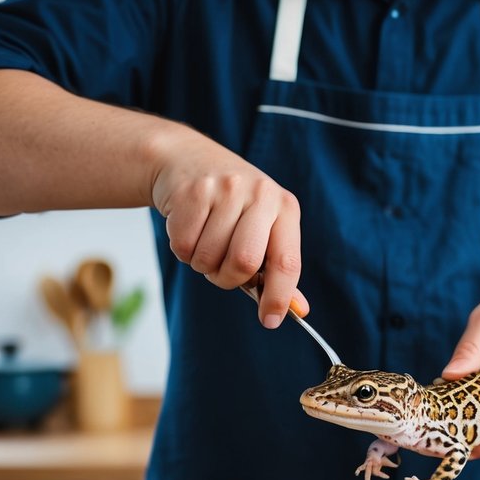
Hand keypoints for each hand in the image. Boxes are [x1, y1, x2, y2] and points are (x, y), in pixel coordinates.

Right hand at [150, 129, 307, 326]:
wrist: (187, 159)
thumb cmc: (233, 205)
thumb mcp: (263, 227)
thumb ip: (277, 268)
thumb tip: (297, 309)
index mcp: (285, 207)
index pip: (286, 262)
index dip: (279, 297)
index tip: (270, 320)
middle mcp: (260, 194)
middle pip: (243, 263)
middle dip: (228, 279)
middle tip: (222, 270)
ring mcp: (225, 189)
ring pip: (208, 258)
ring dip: (202, 264)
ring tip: (205, 242)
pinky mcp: (191, 191)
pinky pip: (182, 245)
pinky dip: (183, 250)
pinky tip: (189, 229)